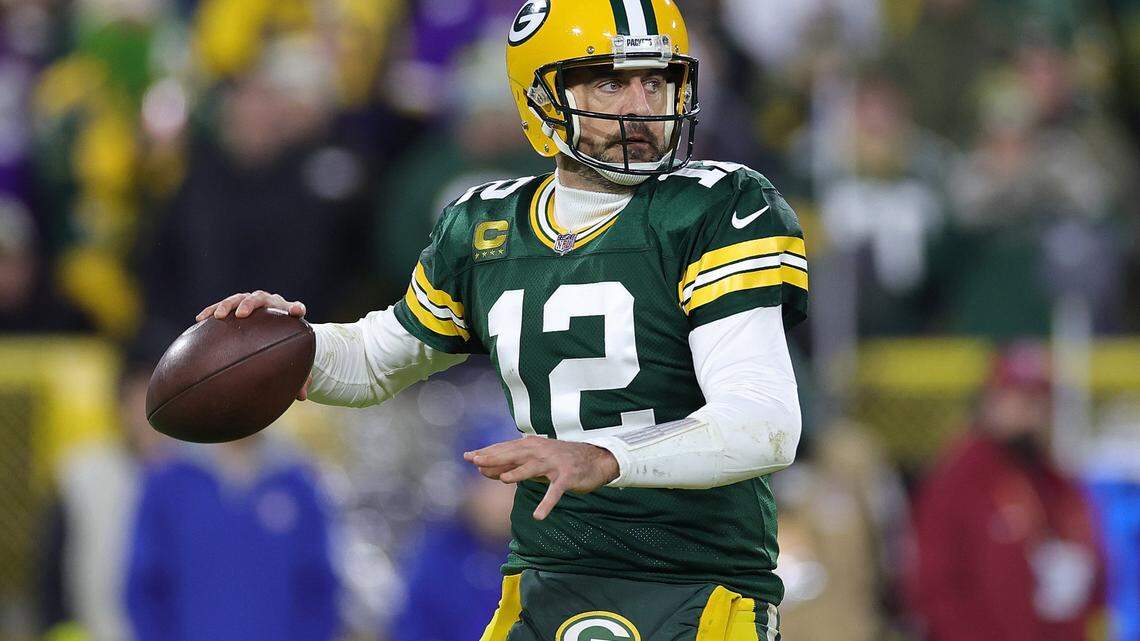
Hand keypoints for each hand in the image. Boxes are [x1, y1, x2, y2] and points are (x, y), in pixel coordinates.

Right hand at [196, 291, 308, 400]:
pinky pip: (222, 306)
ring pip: (239, 298)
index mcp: (288, 313)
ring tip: (217, 316)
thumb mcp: (293, 360)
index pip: (297, 308)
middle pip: (261, 299)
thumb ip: (300, 377)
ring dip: (227, 305)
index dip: (297, 308)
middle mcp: (271, 303)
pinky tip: (200, 319)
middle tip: (241, 314)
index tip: (296, 311)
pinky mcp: (236, 305)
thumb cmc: (287, 345)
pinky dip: (211, 310)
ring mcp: (252, 302)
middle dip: (250, 304)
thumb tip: (302, 397)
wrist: (275, 329)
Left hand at [464, 436, 619, 519]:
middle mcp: (541, 451)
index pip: (505, 449)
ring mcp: (555, 464)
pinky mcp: (567, 477)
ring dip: (519, 473)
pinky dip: (547, 503)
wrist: (596, 459)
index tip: (468, 456)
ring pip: (533, 468)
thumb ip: (511, 465)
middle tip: (477, 462)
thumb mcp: (534, 461)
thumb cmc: (560, 461)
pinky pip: (555, 492)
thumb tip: (483, 469)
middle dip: (496, 458)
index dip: (487, 452)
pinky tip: (538, 516)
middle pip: (515, 455)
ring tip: (504, 479)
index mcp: (532, 446)